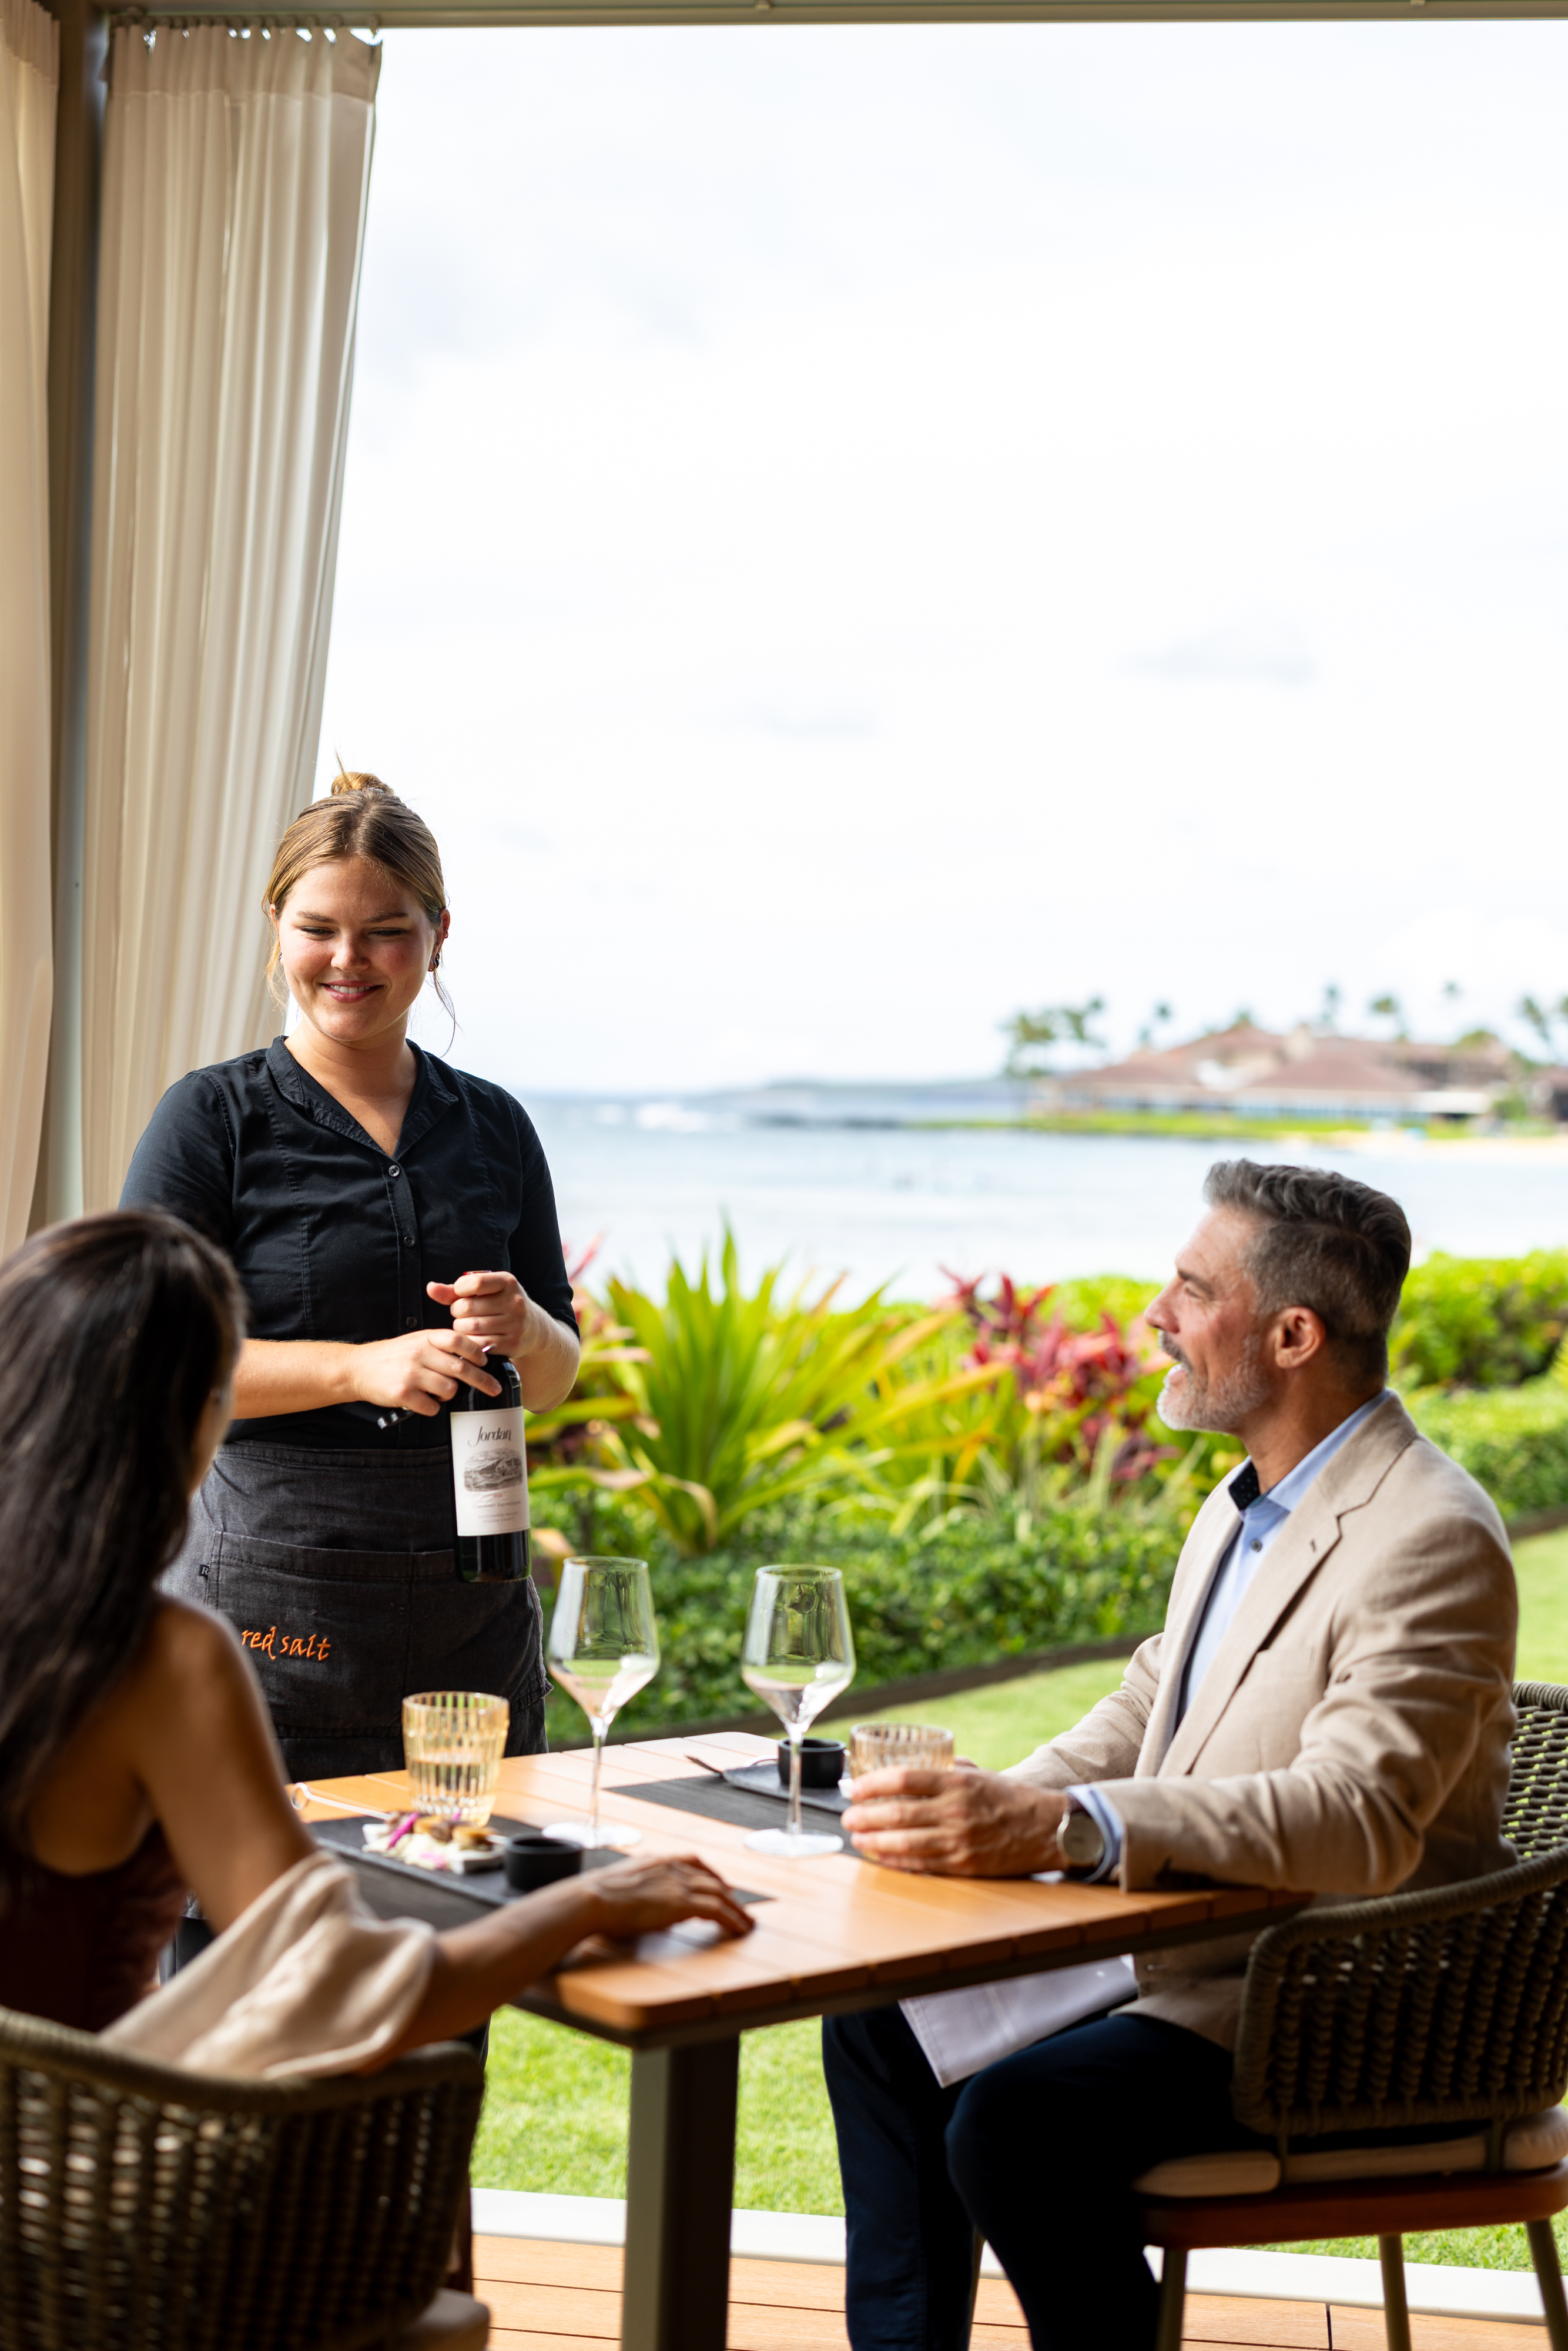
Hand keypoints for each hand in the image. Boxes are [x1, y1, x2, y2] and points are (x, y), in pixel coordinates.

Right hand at [347, 1328, 501, 1416]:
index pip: (458, 1340)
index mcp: (425, 1338)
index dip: (476, 1352)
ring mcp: (411, 1374)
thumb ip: (442, 1346)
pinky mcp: (402, 1393)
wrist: (358, 1368)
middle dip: (482, 1381)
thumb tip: (476, 1357)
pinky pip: (432, 1406)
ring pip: (449, 1389)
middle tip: (494, 1389)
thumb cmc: (394, 1357)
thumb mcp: (417, 1341)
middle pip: (460, 1368)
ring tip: (437, 1391)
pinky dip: (432, 1407)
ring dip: (449, 1394)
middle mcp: (419, 1354)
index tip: (485, 1362)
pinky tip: (422, 1401)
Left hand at [426, 1271, 536, 1361]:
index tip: (461, 1295)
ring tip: (466, 1327)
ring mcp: (515, 1324)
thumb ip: (455, 1290)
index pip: (474, 1283)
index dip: (459, 1290)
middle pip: (467, 1307)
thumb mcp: (485, 1292)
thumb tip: (430, 1288)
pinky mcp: (512, 1344)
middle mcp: (515, 1301)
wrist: (534, 1329)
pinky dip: (469, 1343)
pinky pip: (479, 1344)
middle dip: (457, 1312)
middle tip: (462, 1315)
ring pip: (470, 1327)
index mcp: (508, 1282)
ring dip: (461, 1329)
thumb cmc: (500, 1306)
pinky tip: (472, 1339)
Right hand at [581, 1856, 754, 1941]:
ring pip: (720, 1894)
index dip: (712, 1875)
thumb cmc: (597, 1898)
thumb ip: (640, 1890)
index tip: (722, 1885)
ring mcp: (678, 1883)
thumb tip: (646, 1906)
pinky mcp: (681, 1903)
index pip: (694, 1862)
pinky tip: (738, 1929)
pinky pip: (716, 1910)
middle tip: (741, 1908)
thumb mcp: (622, 1886)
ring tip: (747, 1923)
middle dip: (729, 1895)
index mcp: (658, 1860)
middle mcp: (672, 1867)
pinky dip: (731, 1919)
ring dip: (737, 1910)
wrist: (591, 1899)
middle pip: (711, 1879)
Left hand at [843, 1768, 1070, 1876]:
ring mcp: (959, 1840)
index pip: (904, 1779)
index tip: (854, 1788)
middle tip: (847, 1816)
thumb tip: (909, 1767)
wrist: (1047, 1829)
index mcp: (957, 1782)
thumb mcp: (978, 1773)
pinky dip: (896, 1861)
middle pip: (898, 1814)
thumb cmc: (1010, 1797)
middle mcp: (955, 1810)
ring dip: (874, 1842)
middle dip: (866, 1816)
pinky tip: (880, 1857)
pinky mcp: (963, 1865)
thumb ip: (945, 1769)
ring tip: (857, 1838)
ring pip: (905, 1843)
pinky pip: (921, 1864)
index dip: (873, 1784)